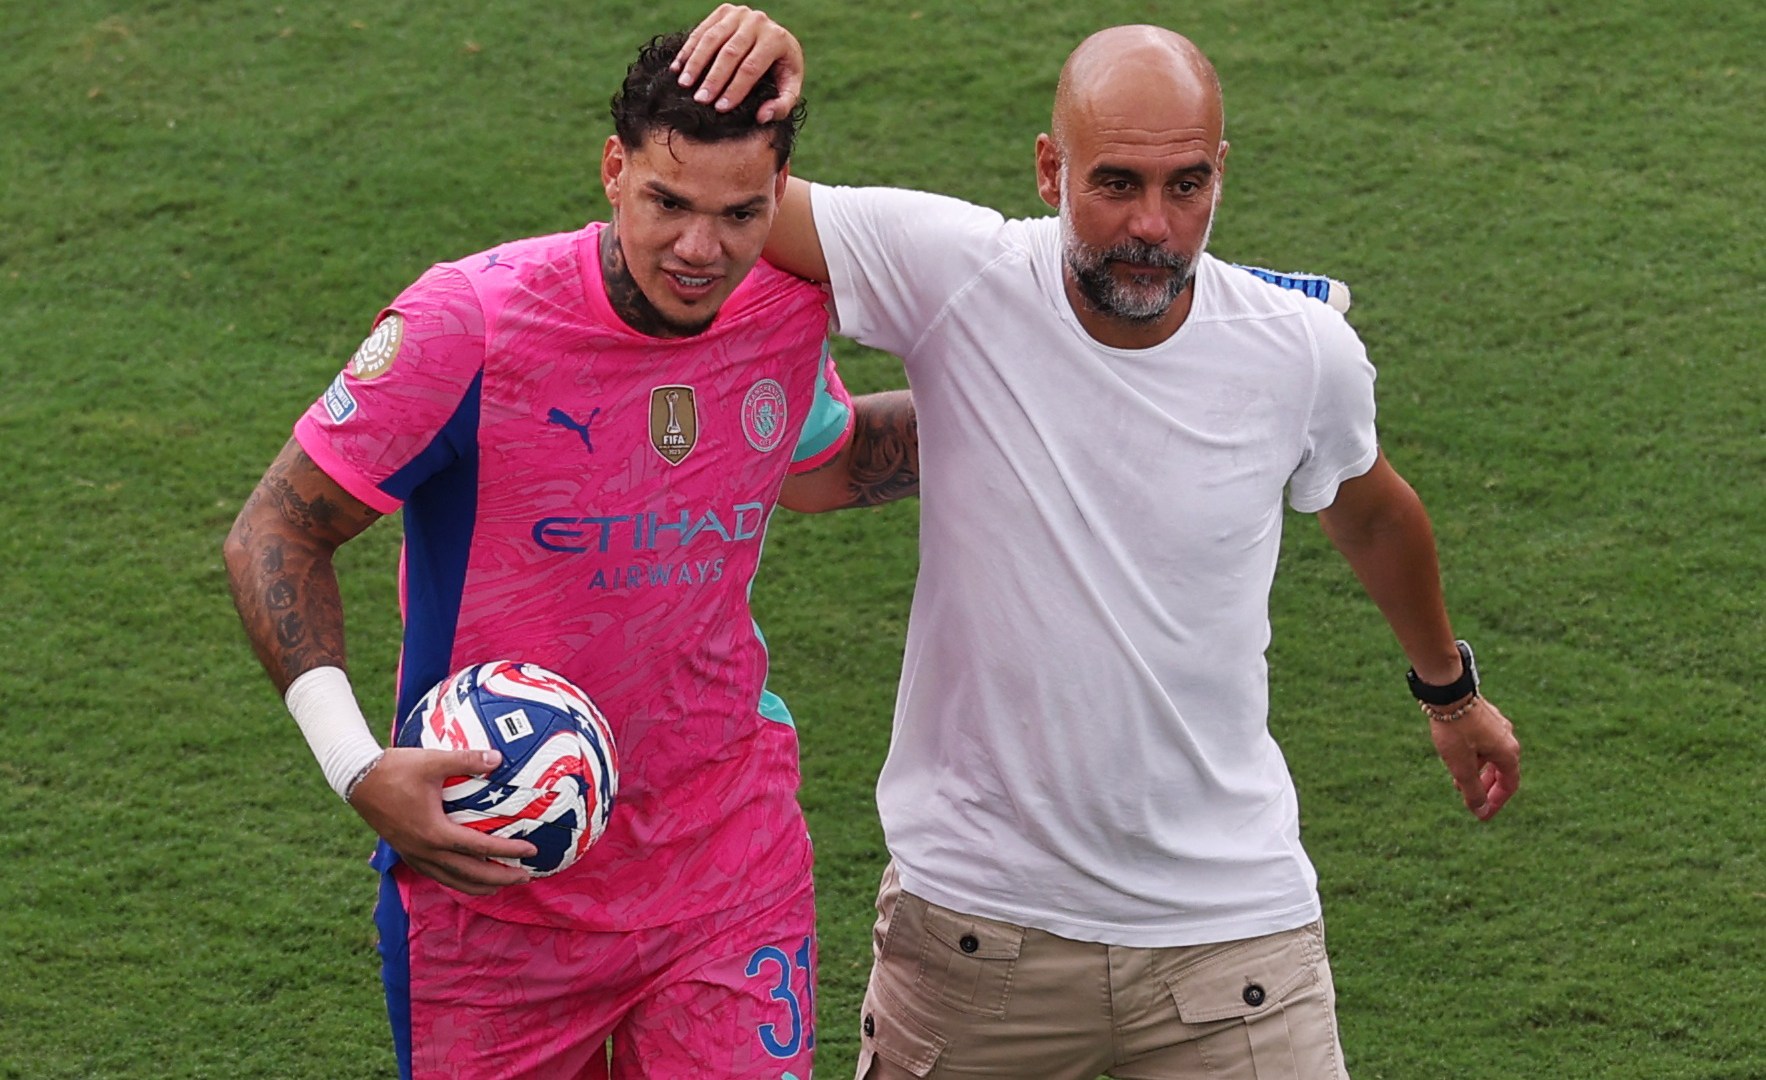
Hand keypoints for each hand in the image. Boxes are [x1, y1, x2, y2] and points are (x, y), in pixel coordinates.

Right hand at [349, 747, 538, 894]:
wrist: (357, 779)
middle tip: (525, 877)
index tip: (531, 851)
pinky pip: (435, 874)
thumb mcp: (433, 761)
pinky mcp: (405, 852)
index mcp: (435, 832)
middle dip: (499, 878)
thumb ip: (467, 759)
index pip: (481, 848)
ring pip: (451, 880)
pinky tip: (465, 877)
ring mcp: (413, 854)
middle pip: (470, 874)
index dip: (508, 851)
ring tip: (499, 886)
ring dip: (477, 885)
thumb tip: (498, 758)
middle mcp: (425, 850)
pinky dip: (455, 880)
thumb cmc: (395, 769)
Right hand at [673, 4, 803, 121]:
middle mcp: (758, 21)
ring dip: (696, 63)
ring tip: (684, 84)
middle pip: (730, 53)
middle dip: (714, 79)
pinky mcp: (724, 11)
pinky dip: (688, 50)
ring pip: (712, 39)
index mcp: (776, 39)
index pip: (751, 67)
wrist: (776, 40)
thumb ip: (781, 106)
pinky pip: (702, 30)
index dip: (735, 89)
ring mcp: (739, 14)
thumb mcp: (789, 88)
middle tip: (700, 100)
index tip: (720, 108)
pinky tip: (678, 68)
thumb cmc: (781, 69)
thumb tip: (762, 116)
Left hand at [1428, 697, 1520, 820]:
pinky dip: (1474, 756)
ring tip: (1458, 782)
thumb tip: (1481, 812)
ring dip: (1477, 772)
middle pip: (1501, 771)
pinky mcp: (1485, 716)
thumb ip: (1473, 791)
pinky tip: (1457, 758)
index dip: (1496, 802)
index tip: (1483, 815)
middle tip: (1472, 802)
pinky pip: (1484, 744)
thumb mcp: (1462, 766)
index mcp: (1508, 753)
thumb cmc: (1455, 730)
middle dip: (1486, 789)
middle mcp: (1508, 739)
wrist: (1448, 691)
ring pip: (1491, 757)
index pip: (1509, 785)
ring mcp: (1498, 726)